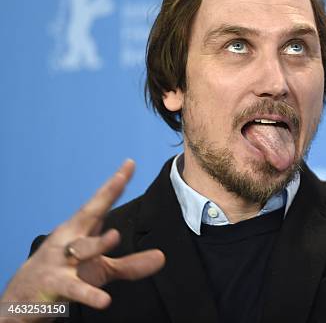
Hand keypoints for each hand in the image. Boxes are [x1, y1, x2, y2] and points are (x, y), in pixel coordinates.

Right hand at [0, 160, 164, 316]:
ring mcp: (60, 261)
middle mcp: (69, 240)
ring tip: (113, 236)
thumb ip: (131, 264)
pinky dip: (89, 293)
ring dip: (96, 242)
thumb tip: (162, 257)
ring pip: (81, 248)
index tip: (130, 164)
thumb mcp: (100, 270)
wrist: (23, 298)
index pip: (100, 203)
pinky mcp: (55, 285)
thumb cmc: (66, 275)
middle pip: (88, 214)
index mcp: (80, 230)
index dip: (114, 184)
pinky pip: (74, 288)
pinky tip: (104, 300)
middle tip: (120, 180)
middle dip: (104, 197)